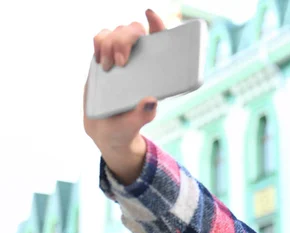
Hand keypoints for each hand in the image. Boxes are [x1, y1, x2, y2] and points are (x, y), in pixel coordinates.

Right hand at [83, 9, 165, 183]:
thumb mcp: (135, 124)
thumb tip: (151, 101)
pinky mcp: (104, 58)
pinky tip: (99, 59)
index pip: (161, 40)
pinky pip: (101, 37)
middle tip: (120, 63)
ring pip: (117, 31)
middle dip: (125, 39)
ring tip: (107, 67)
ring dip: (110, 42)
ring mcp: (121, 57)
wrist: (106, 130)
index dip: (158, 23)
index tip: (150, 15)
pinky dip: (99, 42)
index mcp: (155, 72)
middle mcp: (140, 60)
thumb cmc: (126, 127)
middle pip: (135, 31)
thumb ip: (143, 115)